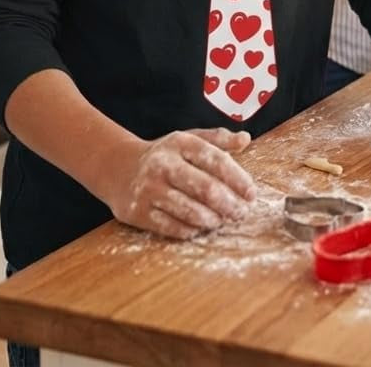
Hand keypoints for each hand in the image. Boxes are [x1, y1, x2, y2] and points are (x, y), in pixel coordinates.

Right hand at [103, 128, 256, 239]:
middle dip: (229, 204)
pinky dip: (191, 230)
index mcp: (180, 143)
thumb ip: (218, 139)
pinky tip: (202, 228)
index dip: (237, 178)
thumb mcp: (189, 139)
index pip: (215, 159)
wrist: (119, 168)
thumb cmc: (165, 155)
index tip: (251, 193)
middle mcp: (163, 164)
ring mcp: (149, 189)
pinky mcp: (138, 212)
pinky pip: (171, 227)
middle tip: (241, 213)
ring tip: (224, 221)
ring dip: (212, 219)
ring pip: (189, 211)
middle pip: (204, 188)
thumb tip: (246, 139)